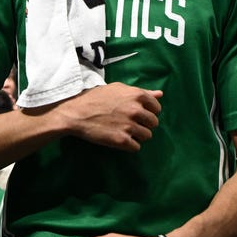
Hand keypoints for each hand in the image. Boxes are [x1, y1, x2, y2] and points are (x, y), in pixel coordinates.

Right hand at [44, 82, 161, 150]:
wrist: (76, 113)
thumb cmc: (96, 98)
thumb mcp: (118, 89)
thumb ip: (141, 92)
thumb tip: (160, 94)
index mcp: (137, 96)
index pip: (157, 108)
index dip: (148, 112)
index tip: (138, 114)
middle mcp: (136, 110)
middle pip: (153, 123)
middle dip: (143, 124)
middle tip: (129, 123)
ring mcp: (130, 126)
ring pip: (146, 136)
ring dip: (137, 135)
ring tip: (123, 131)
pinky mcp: (122, 140)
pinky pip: (136, 147)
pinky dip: (129, 145)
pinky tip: (119, 138)